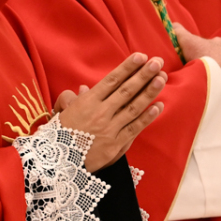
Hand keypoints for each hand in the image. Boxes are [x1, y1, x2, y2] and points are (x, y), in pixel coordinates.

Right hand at [52, 53, 167, 170]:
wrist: (58, 163)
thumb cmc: (58, 135)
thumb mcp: (62, 112)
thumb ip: (73, 99)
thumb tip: (85, 89)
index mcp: (87, 102)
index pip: (112, 80)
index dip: (128, 67)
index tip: (141, 56)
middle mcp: (101, 112)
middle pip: (127, 90)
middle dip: (144, 74)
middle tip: (158, 62)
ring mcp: (110, 128)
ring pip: (134, 107)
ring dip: (149, 92)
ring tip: (162, 78)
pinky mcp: (116, 145)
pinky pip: (134, 128)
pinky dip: (147, 117)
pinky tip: (158, 106)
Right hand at [179, 29, 220, 104]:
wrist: (218, 79)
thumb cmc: (205, 57)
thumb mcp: (188, 41)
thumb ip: (179, 32)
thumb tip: (172, 25)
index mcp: (220, 46)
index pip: (212, 44)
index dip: (201, 48)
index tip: (192, 55)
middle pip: (218, 62)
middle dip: (209, 67)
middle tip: (195, 73)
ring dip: (214, 82)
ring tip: (200, 87)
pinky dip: (219, 96)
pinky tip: (208, 98)